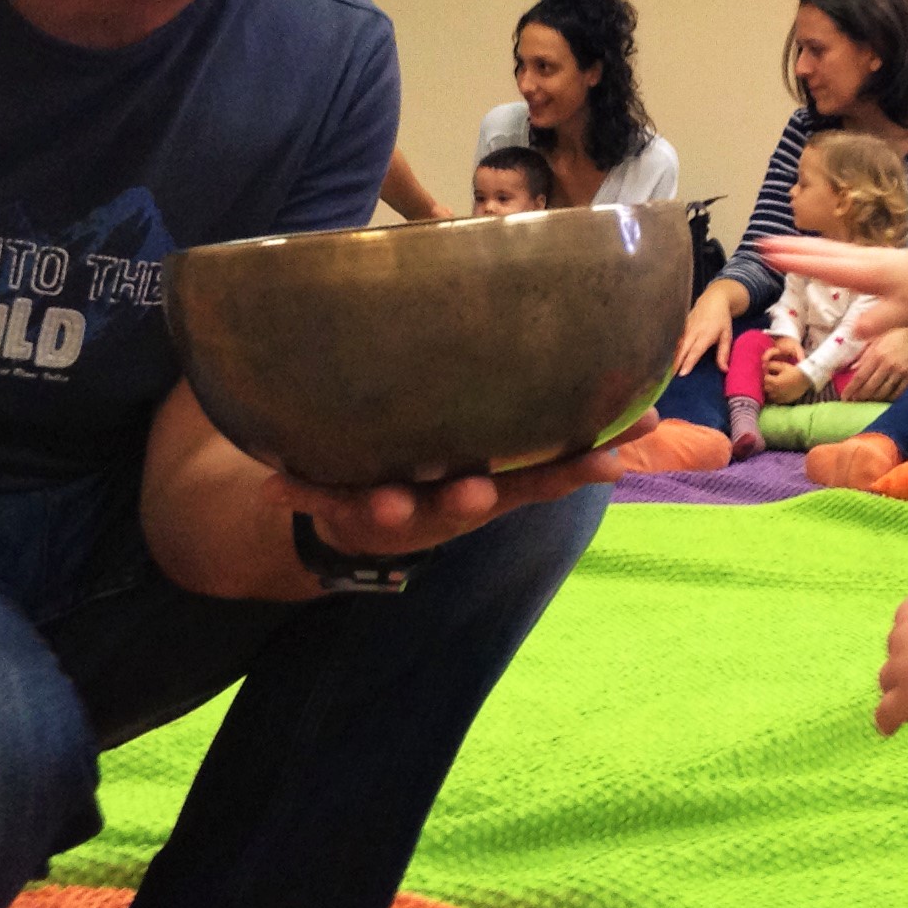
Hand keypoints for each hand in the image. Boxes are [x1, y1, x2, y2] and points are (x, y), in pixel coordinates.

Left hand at [268, 413, 652, 557]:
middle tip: (479, 491)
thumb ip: (553, 432)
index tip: (608, 459)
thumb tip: (634, 385)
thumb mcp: (503, 459)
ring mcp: (395, 507)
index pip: (542, 476)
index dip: (575, 469)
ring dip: (390, 505)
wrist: (366, 522)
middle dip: (472, 497)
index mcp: (492, 481)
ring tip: (383, 500)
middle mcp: (447, 501)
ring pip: (395, 509)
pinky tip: (272, 487)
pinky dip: (296, 493)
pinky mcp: (340, 505)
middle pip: (468, 502)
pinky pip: (315, 496)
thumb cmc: (446, 470)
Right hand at [674, 281, 742, 376]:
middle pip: (683, 349)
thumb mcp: (727, 335)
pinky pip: (676, 339)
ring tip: (668, 370)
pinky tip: (669, 359)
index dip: (688, 362)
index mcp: (706, 334)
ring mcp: (686, 327)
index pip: (695, 351)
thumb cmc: (722, 320)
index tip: (682, 373)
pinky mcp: (682, 325)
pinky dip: (672, 349)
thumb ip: (724, 353)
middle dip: (676, 362)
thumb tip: (725, 370)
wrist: (713, 300)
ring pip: (677, 344)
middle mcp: (694, 331)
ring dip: (673, 357)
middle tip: (670, 377)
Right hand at [759, 238, 907, 335]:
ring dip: (803, 246)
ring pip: (830, 249)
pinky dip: (821, 250)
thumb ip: (883, 319)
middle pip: (822, 252)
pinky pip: (840, 252)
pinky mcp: (874, 260)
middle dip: (792, 247)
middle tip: (763, 243)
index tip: (771, 255)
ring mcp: (869, 258)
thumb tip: (858, 330)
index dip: (798, 262)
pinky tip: (818, 252)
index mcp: (867, 272)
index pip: (825, 266)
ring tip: (780, 243)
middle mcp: (864, 260)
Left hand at [763, 352, 811, 404]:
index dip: (767, 375)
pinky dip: (776, 396)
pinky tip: (780, 391)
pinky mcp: (785, 400)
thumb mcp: (783, 365)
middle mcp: (776, 391)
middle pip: (766, 387)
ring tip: (776, 385)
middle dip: (768, 383)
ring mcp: (780, 397)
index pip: (765, 379)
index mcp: (774, 382)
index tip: (771, 373)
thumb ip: (772, 365)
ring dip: (771, 390)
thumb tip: (764, 365)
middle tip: (773, 379)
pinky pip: (776, 400)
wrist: (806, 379)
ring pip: (770, 394)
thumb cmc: (794, 371)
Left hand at [841, 326, 907, 402]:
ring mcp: (900, 371)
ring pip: (884, 392)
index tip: (845, 397)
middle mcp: (887, 365)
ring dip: (873, 399)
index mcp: (876, 354)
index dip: (851, 389)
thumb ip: (865, 353)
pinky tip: (885, 400)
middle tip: (854, 401)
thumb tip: (852, 368)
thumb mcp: (878, 338)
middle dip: (860, 396)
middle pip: (870, 387)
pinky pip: (899, 392)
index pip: (860, 377)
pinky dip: (890, 398)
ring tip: (867, 401)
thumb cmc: (897, 332)